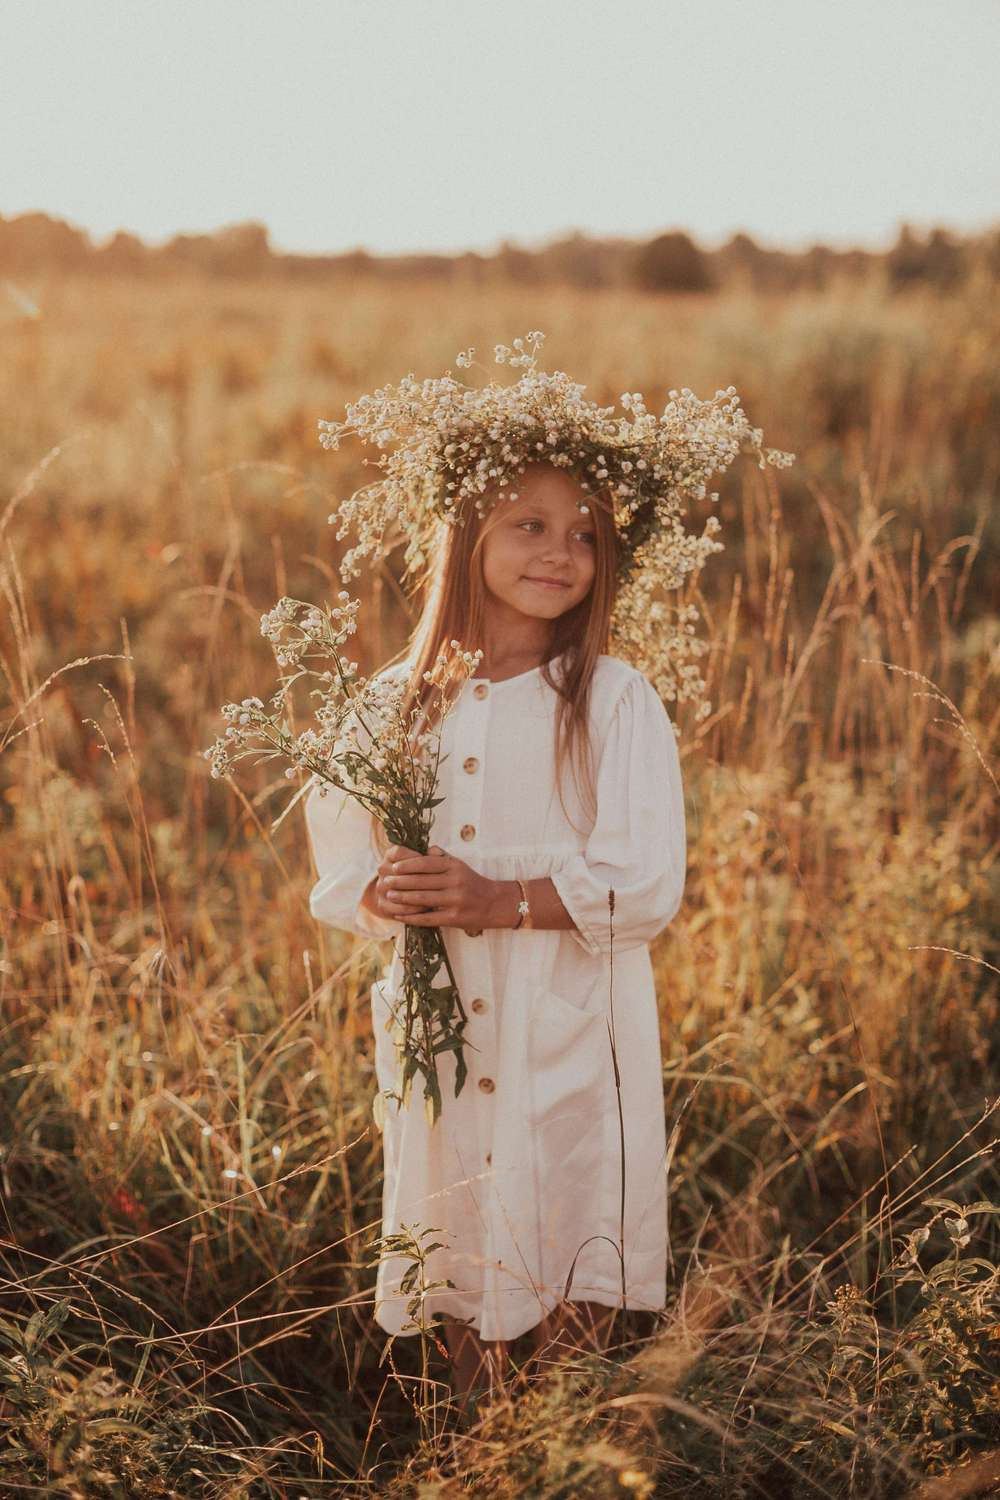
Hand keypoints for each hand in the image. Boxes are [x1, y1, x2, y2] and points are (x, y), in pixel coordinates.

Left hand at [373, 843, 515, 928]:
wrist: (495, 903)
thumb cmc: (473, 882)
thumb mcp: (460, 865)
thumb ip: (442, 857)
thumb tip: (426, 849)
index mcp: (454, 867)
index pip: (426, 864)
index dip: (407, 865)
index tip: (393, 867)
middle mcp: (455, 882)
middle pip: (421, 881)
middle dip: (400, 882)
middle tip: (386, 882)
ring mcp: (455, 901)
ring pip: (422, 899)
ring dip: (402, 898)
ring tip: (389, 896)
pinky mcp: (454, 918)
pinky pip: (428, 918)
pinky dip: (412, 917)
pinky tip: (400, 916)